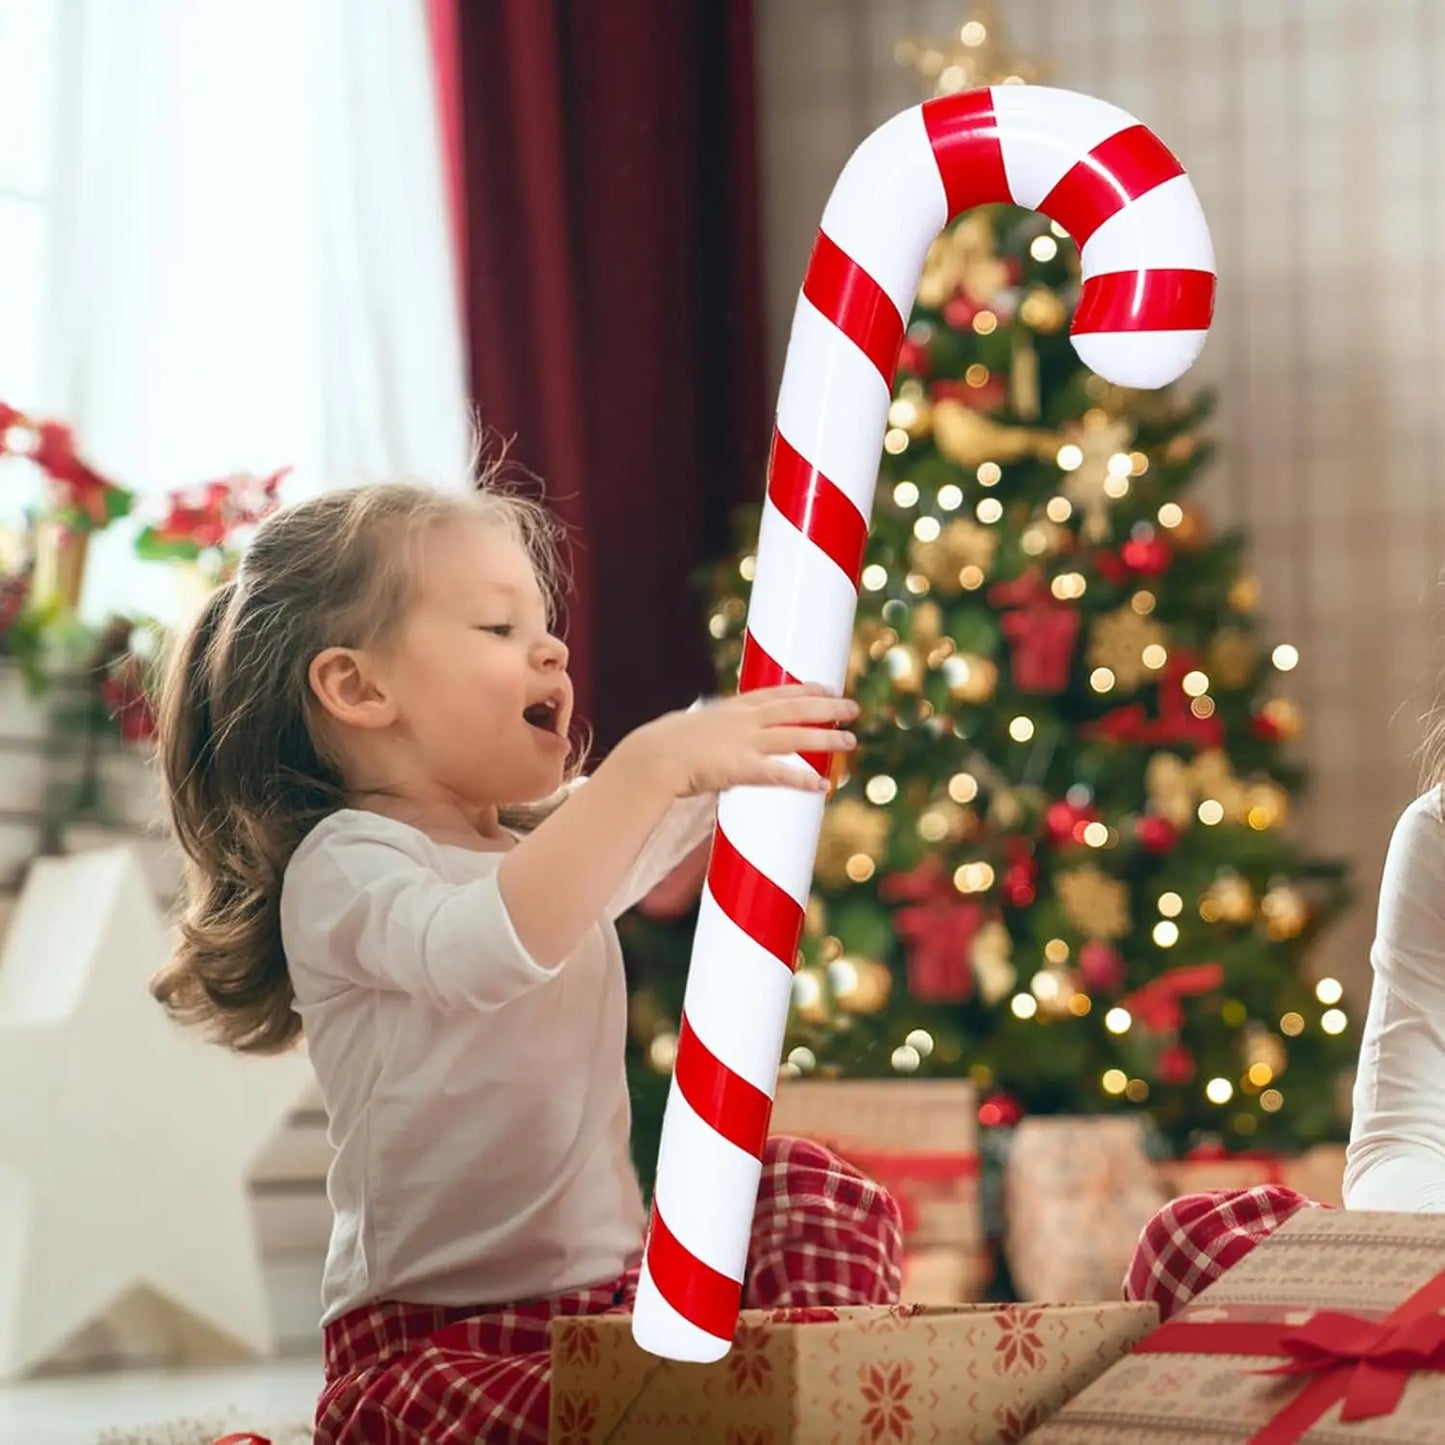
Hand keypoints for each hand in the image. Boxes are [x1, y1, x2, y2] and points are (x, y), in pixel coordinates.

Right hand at [612, 684, 858, 798]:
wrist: (652, 757)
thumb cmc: (663, 747)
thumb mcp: (692, 728)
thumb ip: (710, 731)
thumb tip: (712, 739)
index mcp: (733, 708)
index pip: (777, 693)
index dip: (805, 689)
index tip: (826, 687)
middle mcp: (744, 720)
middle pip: (795, 708)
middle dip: (827, 707)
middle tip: (853, 708)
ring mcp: (745, 742)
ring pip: (796, 736)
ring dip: (826, 738)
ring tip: (850, 741)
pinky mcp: (742, 768)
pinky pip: (780, 774)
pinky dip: (803, 778)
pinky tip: (823, 784)